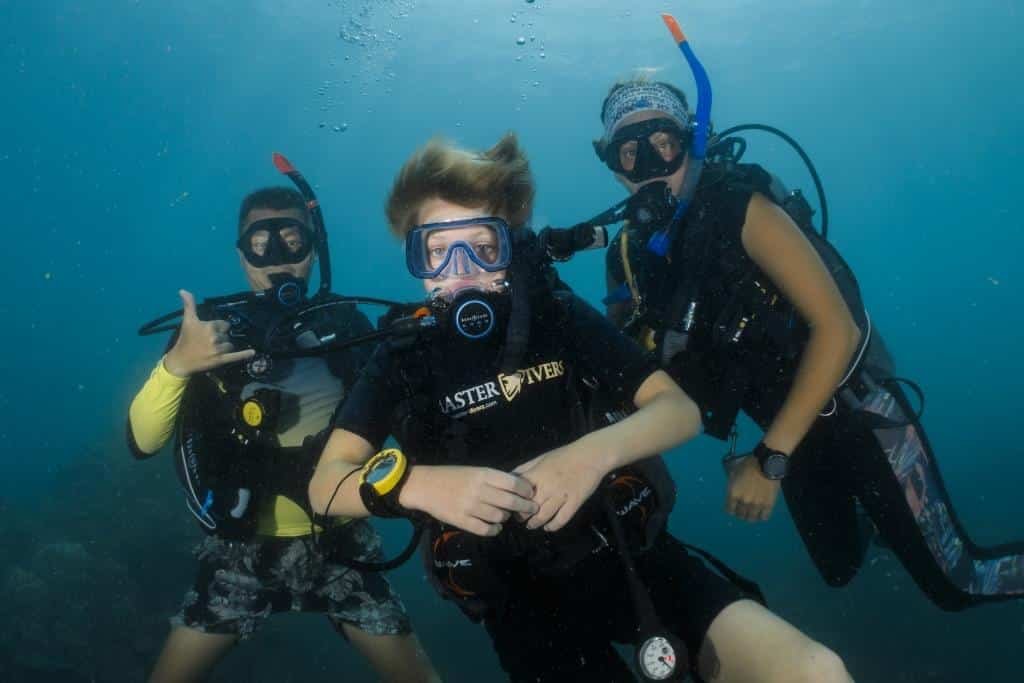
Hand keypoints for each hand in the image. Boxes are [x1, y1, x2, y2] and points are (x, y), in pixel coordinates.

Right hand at [163, 289, 255, 376]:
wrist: (181, 361)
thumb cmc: (185, 339)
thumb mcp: (188, 320)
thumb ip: (189, 304)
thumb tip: (183, 290)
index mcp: (209, 326)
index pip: (224, 324)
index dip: (219, 328)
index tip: (210, 332)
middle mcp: (215, 337)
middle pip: (226, 335)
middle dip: (220, 337)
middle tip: (210, 342)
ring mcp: (218, 349)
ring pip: (230, 345)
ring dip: (225, 347)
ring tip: (214, 350)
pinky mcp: (221, 360)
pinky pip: (235, 356)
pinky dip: (244, 354)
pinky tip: (252, 352)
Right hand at [401, 466, 537, 536]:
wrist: (425, 486)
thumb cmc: (452, 476)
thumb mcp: (474, 471)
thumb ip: (494, 479)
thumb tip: (518, 488)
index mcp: (483, 474)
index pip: (514, 484)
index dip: (527, 490)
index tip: (531, 494)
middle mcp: (479, 490)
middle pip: (512, 502)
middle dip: (526, 506)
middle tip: (532, 509)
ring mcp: (471, 507)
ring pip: (500, 517)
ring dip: (506, 517)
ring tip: (505, 515)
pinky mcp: (462, 521)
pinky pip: (486, 530)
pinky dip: (495, 530)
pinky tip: (495, 526)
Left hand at [513, 445, 605, 531]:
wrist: (590, 455)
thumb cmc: (564, 455)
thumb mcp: (541, 458)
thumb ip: (525, 468)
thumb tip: (509, 477)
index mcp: (538, 474)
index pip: (519, 492)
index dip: (513, 500)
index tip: (510, 505)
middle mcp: (548, 485)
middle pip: (530, 507)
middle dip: (522, 515)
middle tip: (520, 518)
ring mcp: (562, 495)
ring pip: (544, 515)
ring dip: (535, 523)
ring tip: (531, 525)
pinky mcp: (575, 501)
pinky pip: (562, 518)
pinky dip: (553, 526)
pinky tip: (548, 527)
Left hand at [724, 454, 780, 521]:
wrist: (766, 462)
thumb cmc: (748, 464)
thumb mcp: (734, 473)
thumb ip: (732, 485)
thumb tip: (732, 493)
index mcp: (733, 493)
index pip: (729, 510)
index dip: (731, 509)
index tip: (733, 508)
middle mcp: (743, 501)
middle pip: (740, 515)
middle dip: (740, 513)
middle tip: (743, 510)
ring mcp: (756, 504)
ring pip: (751, 518)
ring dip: (751, 516)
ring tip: (752, 513)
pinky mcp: (768, 504)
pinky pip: (764, 517)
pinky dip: (762, 516)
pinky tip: (762, 512)